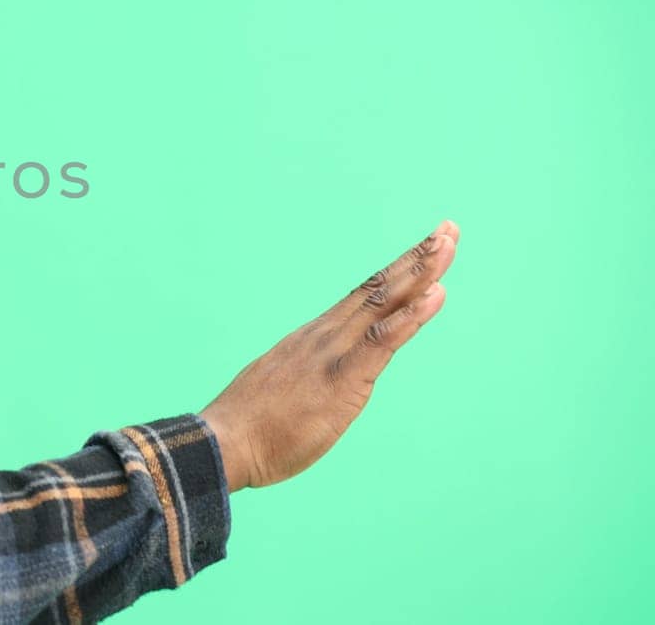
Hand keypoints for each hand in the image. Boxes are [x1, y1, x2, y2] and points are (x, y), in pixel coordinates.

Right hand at [199, 220, 460, 491]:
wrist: (224, 443)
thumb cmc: (252, 427)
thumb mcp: (285, 390)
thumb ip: (308, 376)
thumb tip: (322, 378)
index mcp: (314, 339)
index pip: (362, 297)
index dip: (395, 272)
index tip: (423, 247)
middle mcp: (324, 336)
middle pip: (377, 289)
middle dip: (415, 259)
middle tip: (448, 228)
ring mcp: (331, 354)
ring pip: (382, 303)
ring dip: (419, 273)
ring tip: (447, 244)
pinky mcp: (341, 380)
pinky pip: (382, 342)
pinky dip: (410, 316)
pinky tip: (435, 295)